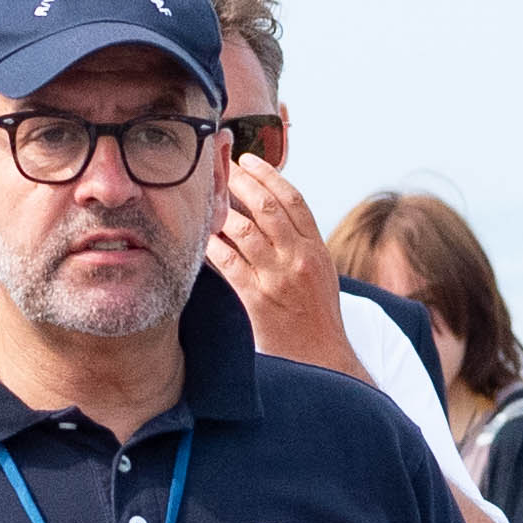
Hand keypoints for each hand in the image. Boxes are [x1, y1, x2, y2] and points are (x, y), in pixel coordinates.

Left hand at [210, 152, 357, 374]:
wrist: (322, 362)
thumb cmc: (317, 317)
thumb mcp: (319, 273)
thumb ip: (299, 243)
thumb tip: (267, 211)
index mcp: (317, 249)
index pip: (294, 200)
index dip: (269, 175)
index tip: (248, 160)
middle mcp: (301, 260)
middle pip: (269, 209)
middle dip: (241, 183)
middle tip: (219, 168)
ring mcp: (280, 280)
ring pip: (246, 232)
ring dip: (221, 212)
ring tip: (204, 200)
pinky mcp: (259, 301)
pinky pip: (229, 264)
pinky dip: (212, 247)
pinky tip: (199, 237)